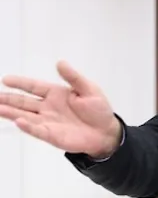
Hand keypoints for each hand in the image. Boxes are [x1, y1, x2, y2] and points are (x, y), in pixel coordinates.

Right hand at [0, 61, 121, 157]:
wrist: (107, 133)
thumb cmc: (98, 111)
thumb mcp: (89, 90)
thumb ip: (73, 77)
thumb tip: (61, 62)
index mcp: (56, 94)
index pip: (34, 86)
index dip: (20, 83)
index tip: (5, 80)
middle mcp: (47, 107)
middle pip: (23, 102)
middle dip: (8, 98)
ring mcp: (48, 121)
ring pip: (24, 115)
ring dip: (10, 112)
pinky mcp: (51, 135)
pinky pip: (37, 130)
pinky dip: (28, 126)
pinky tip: (18, 121)